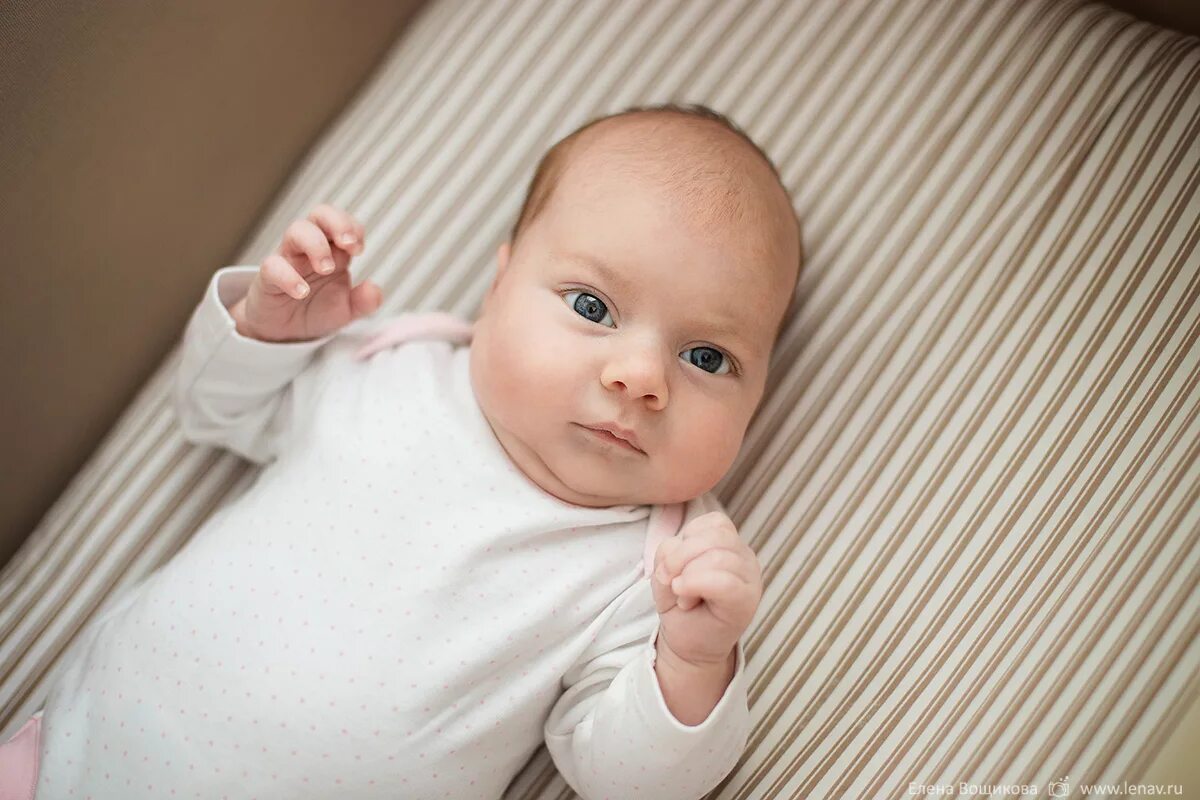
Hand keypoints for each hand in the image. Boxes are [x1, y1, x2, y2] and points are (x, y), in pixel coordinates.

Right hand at [231, 204, 381, 341]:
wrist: (286, 333)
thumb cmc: (317, 310)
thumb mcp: (347, 310)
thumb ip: (364, 302)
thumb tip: (374, 290)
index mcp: (332, 250)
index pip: (342, 222)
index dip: (352, 227)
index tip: (359, 249)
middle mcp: (310, 248)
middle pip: (319, 214)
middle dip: (337, 222)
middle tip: (348, 245)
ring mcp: (288, 259)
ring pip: (296, 231)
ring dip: (315, 245)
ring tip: (326, 269)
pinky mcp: (268, 278)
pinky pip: (273, 266)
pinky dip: (288, 276)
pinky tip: (302, 292)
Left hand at [650, 510, 762, 668]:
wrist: (688, 645)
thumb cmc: (681, 603)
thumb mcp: (667, 569)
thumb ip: (670, 551)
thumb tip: (676, 552)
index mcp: (730, 544)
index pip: (713, 522)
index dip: (685, 539)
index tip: (673, 567)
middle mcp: (746, 557)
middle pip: (715, 535)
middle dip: (680, 557)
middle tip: (672, 583)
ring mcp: (751, 579)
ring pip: (717, 556)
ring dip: (688, 576)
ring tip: (683, 596)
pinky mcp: (748, 602)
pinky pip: (724, 582)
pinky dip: (695, 585)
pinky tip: (685, 600)